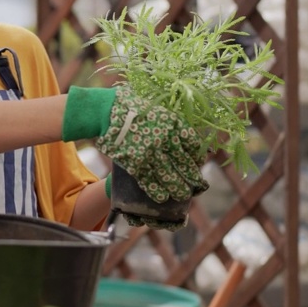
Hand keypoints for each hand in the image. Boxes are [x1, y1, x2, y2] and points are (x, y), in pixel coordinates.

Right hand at [95, 87, 208, 203]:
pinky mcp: (135, 163)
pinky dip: (157, 191)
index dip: (198, 157)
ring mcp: (151, 153)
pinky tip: (162, 197)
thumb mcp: (159, 112)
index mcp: (174, 124)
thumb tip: (186, 142)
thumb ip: (173, 125)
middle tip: (197, 186)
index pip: (194, 145)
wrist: (109, 112)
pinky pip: (150, 181)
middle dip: (193, 178)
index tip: (198, 163)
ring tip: (182, 194)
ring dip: (178, 189)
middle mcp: (165, 139)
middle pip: (185, 164)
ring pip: (170, 177)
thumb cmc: (135, 109)